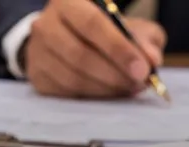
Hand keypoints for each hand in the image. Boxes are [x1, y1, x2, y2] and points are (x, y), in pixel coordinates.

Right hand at [24, 0, 165, 97]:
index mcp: (68, 2)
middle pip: (80, 55)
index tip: (143, 69)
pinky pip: (67, 92)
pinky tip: (110, 92)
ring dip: (106, 88)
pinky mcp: (37, 76)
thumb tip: (151, 59)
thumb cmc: (101, 29)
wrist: (64, 36)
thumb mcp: (127, 25)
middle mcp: (46, 24)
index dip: (119, 49)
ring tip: (128, 88)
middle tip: (138, 83)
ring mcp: (37, 51)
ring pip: (73, 78)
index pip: (93, 25)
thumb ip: (143, 38)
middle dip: (115, 73)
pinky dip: (93, 96)